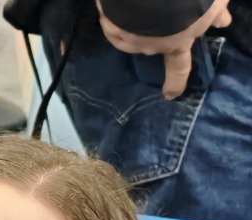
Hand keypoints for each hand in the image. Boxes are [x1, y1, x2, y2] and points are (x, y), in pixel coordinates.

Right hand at [98, 0, 231, 98]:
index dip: (175, 83)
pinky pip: (114, 27)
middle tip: (164, 19)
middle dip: (161, 35)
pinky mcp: (111, 26)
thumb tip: (221, 23)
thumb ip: (216, 14)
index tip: (170, 95)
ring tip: (140, 13)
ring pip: (133, 37)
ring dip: (138, 29)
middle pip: (156, 45)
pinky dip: (118, 22)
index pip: (178, 69)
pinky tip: (120, 13)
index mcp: (177, 43)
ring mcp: (129, 38)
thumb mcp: (214, 3)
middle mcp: (152, 46)